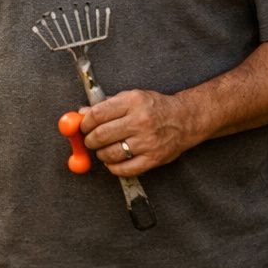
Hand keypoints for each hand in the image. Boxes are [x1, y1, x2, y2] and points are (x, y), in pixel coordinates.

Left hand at [80, 89, 195, 174]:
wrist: (186, 119)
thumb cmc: (155, 108)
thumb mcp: (131, 98)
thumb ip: (106, 105)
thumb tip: (80, 113)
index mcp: (133, 102)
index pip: (97, 115)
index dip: (84, 123)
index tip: (83, 127)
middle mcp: (140, 121)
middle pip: (101, 135)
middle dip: (89, 140)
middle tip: (90, 141)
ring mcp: (148, 141)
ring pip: (110, 154)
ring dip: (100, 154)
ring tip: (103, 150)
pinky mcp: (154, 158)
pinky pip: (125, 169)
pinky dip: (113, 168)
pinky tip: (114, 161)